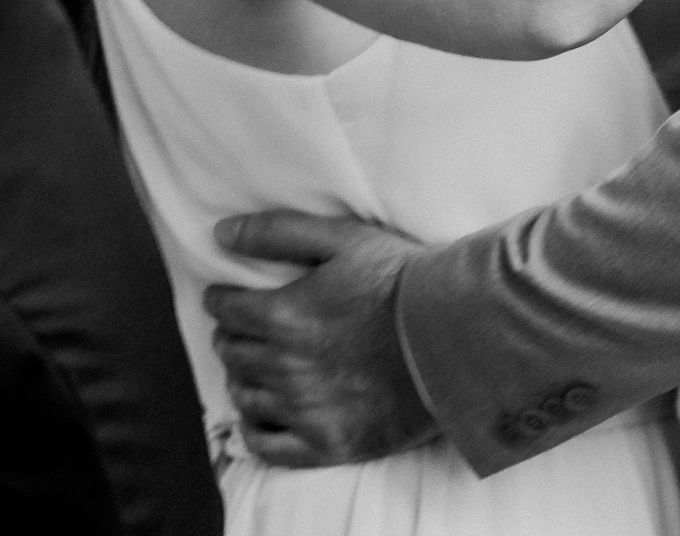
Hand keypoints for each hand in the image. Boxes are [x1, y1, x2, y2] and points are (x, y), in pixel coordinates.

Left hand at [204, 212, 437, 467]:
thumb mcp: (342, 238)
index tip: (228, 298)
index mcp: (283, 316)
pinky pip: (267, 446)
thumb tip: (220, 233)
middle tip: (245, 329)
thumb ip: (276, 232)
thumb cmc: (401, 281)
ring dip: (243, 378)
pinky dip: (255, 429)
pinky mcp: (328, 444)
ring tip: (257, 367)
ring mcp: (306, 411)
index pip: (225, 310)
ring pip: (244, 396)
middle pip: (232, 353)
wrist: (458, 336)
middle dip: (232, 336)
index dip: (222, 300)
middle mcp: (286, 368)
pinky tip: (263, 414)